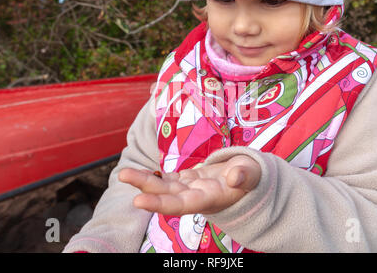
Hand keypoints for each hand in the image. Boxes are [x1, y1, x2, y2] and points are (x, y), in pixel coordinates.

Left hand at [118, 155, 260, 214]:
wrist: (247, 178)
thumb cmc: (252, 176)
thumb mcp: (253, 173)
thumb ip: (246, 175)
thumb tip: (234, 177)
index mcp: (210, 198)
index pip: (183, 205)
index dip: (161, 203)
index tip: (138, 200)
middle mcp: (196, 196)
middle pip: (168, 195)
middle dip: (146, 187)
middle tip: (123, 175)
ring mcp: (190, 188)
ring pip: (164, 186)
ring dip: (145, 180)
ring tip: (124, 174)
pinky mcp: (188, 179)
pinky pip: (168, 179)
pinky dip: (155, 175)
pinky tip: (139, 172)